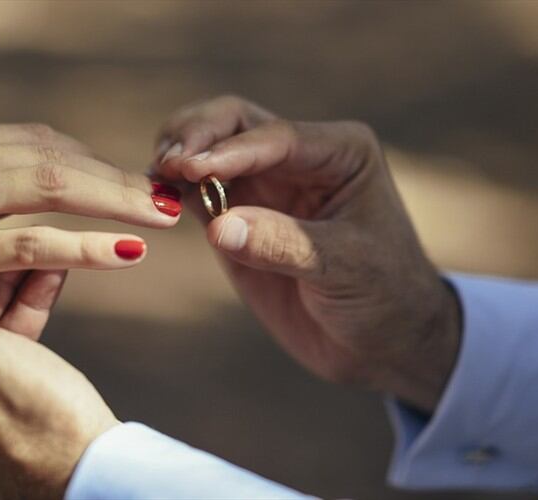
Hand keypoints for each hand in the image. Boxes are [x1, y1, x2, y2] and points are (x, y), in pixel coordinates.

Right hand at [0, 123, 181, 365]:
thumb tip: (51, 180)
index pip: (36, 139)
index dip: (93, 159)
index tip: (133, 180)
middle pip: (52, 155)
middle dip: (116, 176)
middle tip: (167, 195)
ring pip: (49, 186)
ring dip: (115, 201)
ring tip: (162, 216)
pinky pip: (32, 242)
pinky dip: (87, 245)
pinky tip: (127, 253)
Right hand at [155, 96, 459, 411]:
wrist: (382, 342)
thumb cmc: (383, 297)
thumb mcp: (345, 268)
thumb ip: (282, 244)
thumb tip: (219, 227)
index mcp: (339, 152)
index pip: (275, 137)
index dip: (230, 151)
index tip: (192, 168)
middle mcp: (297, 157)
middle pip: (233, 123)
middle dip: (196, 136)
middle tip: (168, 163)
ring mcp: (263, 185)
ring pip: (208, 149)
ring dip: (177, 156)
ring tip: (155, 178)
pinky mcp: (235, 216)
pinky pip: (195, 191)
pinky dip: (171, 190)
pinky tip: (153, 199)